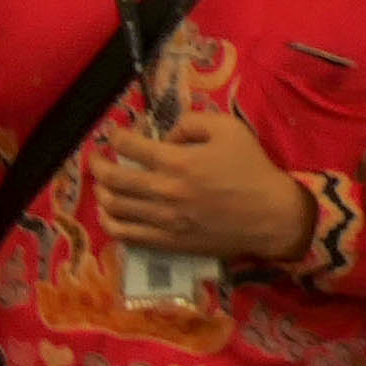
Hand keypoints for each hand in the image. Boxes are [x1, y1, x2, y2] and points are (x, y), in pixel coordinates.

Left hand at [97, 104, 313, 262]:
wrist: (268, 215)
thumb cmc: (251, 168)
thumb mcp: (230, 129)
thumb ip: (192, 123)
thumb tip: (166, 136)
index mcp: (178, 162)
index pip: (131, 147)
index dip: (116, 137)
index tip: (112, 133)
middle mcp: (163, 191)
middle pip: (114, 179)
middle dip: (99, 165)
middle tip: (96, 158)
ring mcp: (161, 220)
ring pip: (114, 208)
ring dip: (101, 193)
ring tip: (102, 185)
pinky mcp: (165, 241)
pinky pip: (125, 235)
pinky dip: (110, 223)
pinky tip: (110, 214)